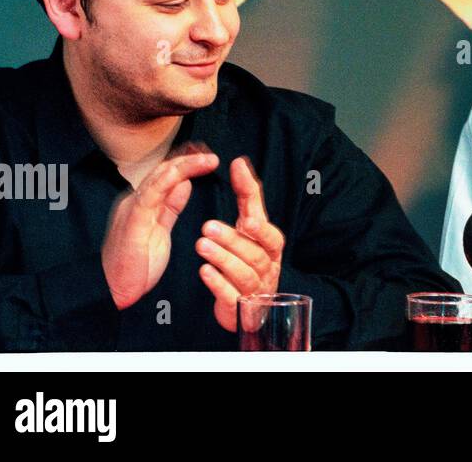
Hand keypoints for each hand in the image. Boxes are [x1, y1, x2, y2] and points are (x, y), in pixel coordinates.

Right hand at [102, 145, 219, 310]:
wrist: (113, 291)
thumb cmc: (135, 266)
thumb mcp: (159, 231)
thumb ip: (170, 207)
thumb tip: (185, 184)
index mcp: (143, 204)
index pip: (166, 176)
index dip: (186, 163)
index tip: (206, 155)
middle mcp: (136, 202)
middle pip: (164, 171)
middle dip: (188, 158)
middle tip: (210, 153)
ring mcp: (132, 210)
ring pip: (159, 178)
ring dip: (185, 165)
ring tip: (207, 159)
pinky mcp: (132, 222)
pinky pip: (150, 195)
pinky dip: (167, 181)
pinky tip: (183, 173)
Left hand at [196, 156, 285, 332]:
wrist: (251, 307)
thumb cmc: (249, 260)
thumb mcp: (249, 228)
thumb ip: (247, 198)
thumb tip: (239, 162)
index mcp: (269, 243)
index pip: (265, 224)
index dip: (255, 212)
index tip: (244, 205)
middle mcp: (267, 264)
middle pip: (255, 252)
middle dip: (233, 239)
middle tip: (207, 227)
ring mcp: (255, 287)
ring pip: (244, 272)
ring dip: (223, 258)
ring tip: (201, 245)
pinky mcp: (240, 307)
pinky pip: (231, 296)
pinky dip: (218, 284)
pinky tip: (204, 272)